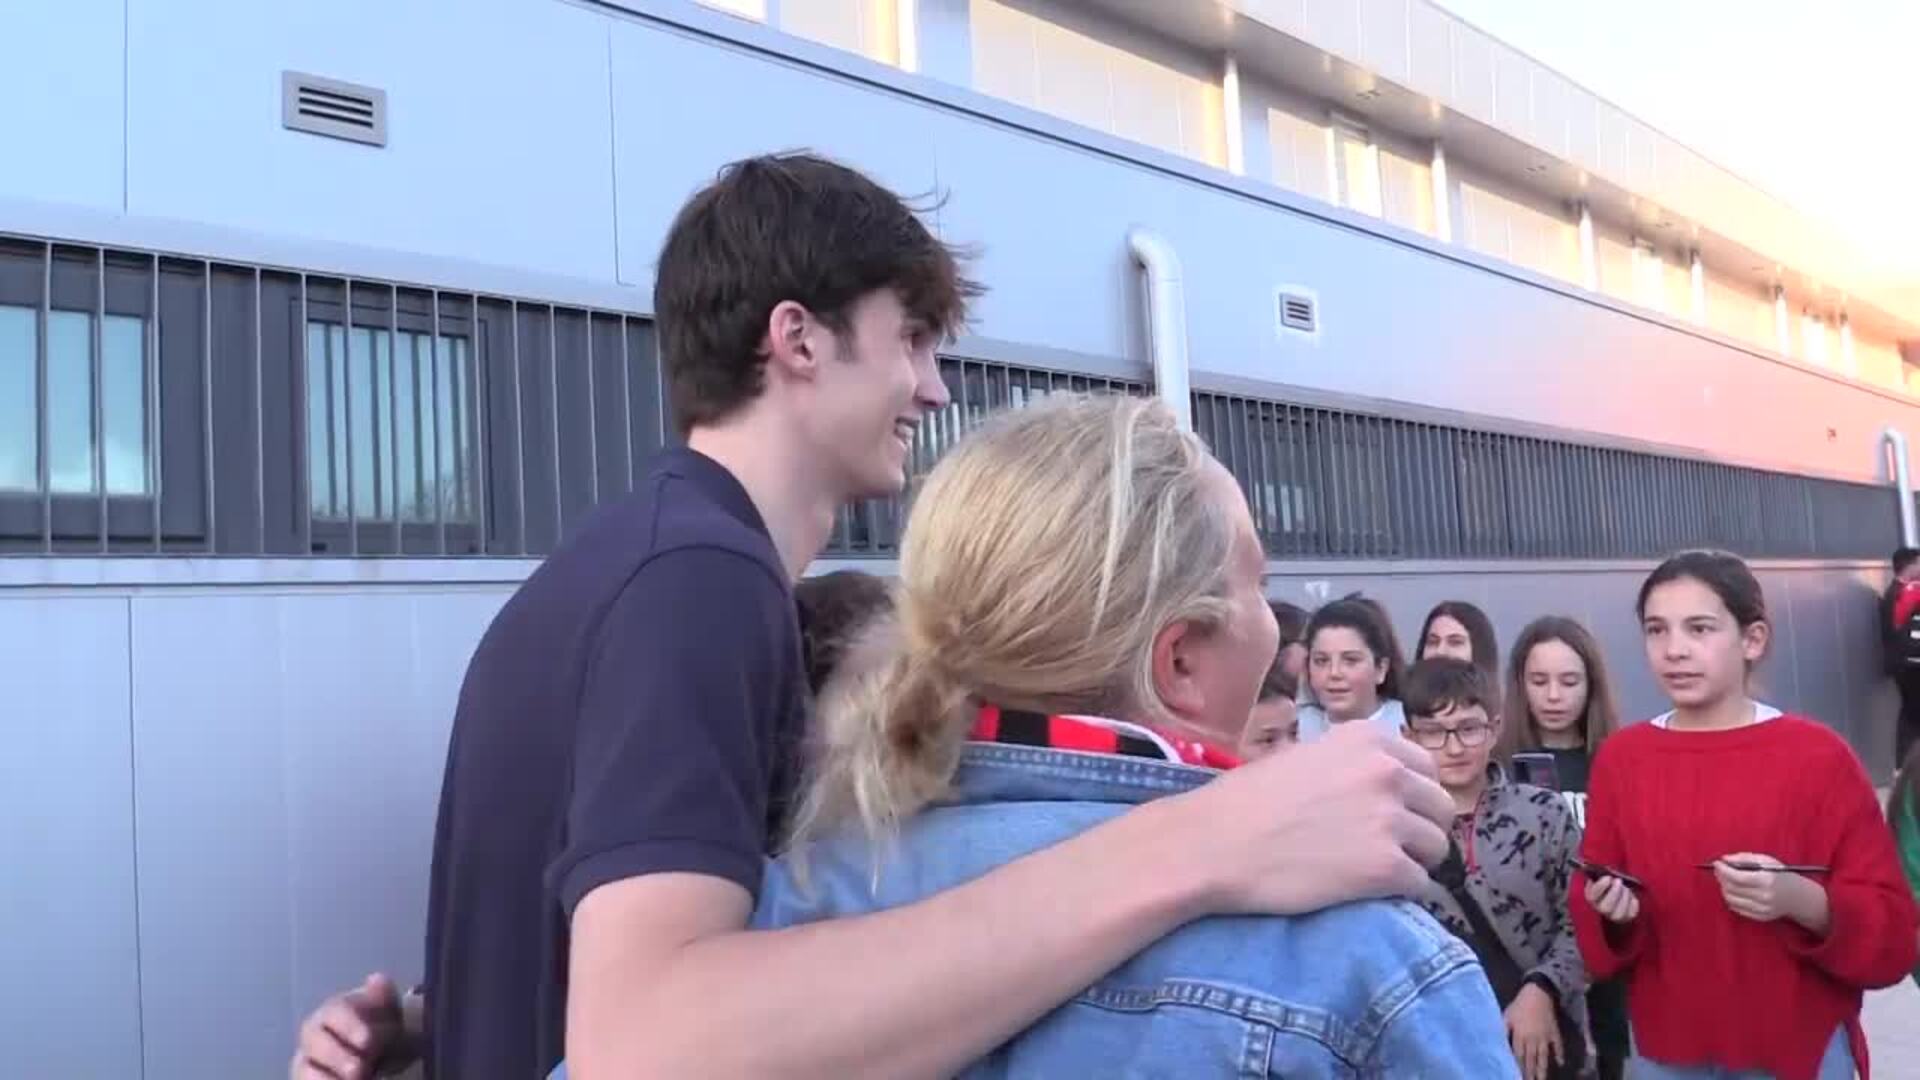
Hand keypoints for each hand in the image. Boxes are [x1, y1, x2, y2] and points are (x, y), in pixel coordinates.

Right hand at [290, 974, 410, 1079]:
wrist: (377, 1049)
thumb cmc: (378, 1025)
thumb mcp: (388, 1009)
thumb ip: (383, 996)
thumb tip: (377, 979)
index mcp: (333, 1010)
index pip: (335, 1013)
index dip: (349, 1026)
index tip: (367, 1040)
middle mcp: (313, 1034)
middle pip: (315, 1043)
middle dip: (336, 1056)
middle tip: (359, 1069)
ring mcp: (306, 1059)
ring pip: (303, 1068)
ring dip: (323, 1078)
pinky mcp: (305, 1077)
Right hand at [1178, 721, 1453, 913]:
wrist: (1213, 844)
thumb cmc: (1243, 801)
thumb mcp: (1302, 757)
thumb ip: (1346, 763)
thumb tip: (1375, 782)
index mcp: (1367, 739)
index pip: (1425, 768)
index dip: (1412, 796)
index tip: (1396, 814)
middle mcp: (1387, 772)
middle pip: (1440, 808)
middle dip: (1420, 829)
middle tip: (1390, 848)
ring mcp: (1389, 819)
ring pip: (1436, 848)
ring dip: (1414, 862)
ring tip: (1378, 873)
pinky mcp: (1386, 867)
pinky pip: (1421, 884)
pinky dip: (1401, 893)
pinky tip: (1370, 893)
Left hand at [1503, 982, 1562, 1079]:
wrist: (1539, 993)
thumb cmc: (1519, 1005)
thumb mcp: (1506, 1016)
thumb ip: (1502, 1030)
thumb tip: (1497, 1043)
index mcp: (1519, 1035)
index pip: (1518, 1056)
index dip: (1518, 1068)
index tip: (1517, 1077)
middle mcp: (1533, 1039)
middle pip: (1531, 1060)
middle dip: (1530, 1074)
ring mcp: (1545, 1038)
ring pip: (1543, 1057)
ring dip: (1543, 1070)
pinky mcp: (1555, 1033)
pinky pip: (1558, 1047)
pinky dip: (1559, 1055)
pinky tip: (1560, 1064)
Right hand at [1583, 874, 1639, 922]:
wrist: (1617, 895)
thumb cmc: (1608, 884)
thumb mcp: (1601, 878)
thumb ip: (1599, 875)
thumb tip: (1603, 871)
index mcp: (1592, 898)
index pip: (1593, 896)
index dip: (1601, 886)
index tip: (1608, 878)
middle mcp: (1601, 910)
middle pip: (1607, 906)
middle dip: (1614, 891)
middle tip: (1619, 881)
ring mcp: (1614, 916)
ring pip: (1620, 910)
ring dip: (1624, 896)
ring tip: (1625, 888)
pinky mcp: (1627, 917)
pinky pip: (1632, 911)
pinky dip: (1633, 901)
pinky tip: (1631, 896)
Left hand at [1712, 852, 1820, 925]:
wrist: (1797, 896)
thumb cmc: (1779, 875)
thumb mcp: (1766, 860)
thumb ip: (1744, 858)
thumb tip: (1724, 860)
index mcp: (1767, 880)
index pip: (1737, 877)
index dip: (1723, 870)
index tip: (1717, 863)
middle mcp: (1764, 896)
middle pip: (1732, 888)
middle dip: (1722, 877)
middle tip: (1719, 870)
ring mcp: (1763, 909)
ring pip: (1731, 899)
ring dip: (1724, 888)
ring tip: (1726, 880)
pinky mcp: (1760, 917)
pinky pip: (1737, 908)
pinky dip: (1731, 899)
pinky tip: (1734, 891)